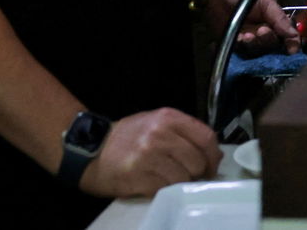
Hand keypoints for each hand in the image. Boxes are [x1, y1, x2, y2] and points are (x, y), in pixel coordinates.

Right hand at [78, 108, 220, 197]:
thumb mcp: (157, 123)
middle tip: (190, 176)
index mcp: (168, 117)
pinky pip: (164, 188)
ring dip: (180, 182)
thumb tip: (215, 153)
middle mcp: (160, 134)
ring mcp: (148, 155)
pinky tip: (155, 183)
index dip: (213, 156)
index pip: (206, 137)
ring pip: (183, 177)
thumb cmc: (128, 137)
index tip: (211, 166)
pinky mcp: (137, 176)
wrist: (91, 150)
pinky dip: (164, 189)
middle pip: (197, 160)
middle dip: (198, 172)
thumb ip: (184, 133)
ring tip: (169, 179)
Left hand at [206, 0, 299, 54]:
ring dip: (254, 44)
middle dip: (268, 40)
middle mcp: (263, 31)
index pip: (287, 36)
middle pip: (272, 46)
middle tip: (261, 30)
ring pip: (257, 51)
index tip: (291, 50)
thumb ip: (280, 18)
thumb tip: (295, 37)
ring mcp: (248, 39)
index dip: (291, 44)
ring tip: (246, 35)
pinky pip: (241, 52)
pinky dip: (241, 47)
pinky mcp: (233, 44)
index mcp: (274, 20)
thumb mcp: (265, 0)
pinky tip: (238, 38)